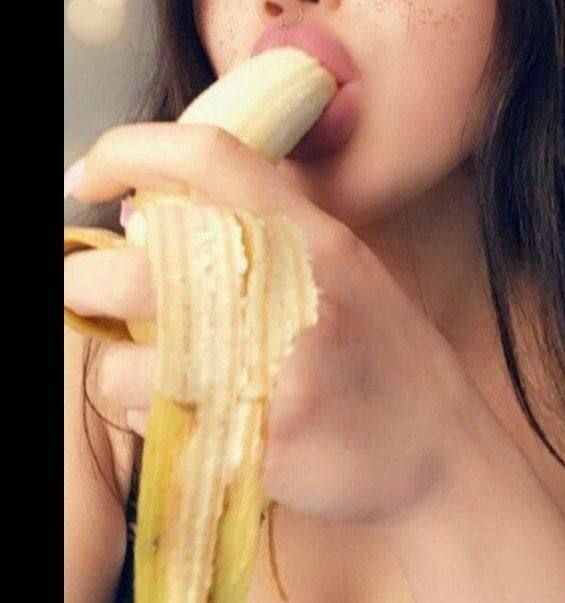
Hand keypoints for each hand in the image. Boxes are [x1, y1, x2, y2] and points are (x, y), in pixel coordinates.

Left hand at [64, 123, 477, 526]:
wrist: (442, 454)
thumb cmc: (386, 359)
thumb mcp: (344, 271)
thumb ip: (263, 236)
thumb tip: (143, 218)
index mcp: (314, 235)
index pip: (210, 155)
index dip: (131, 149)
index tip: (87, 176)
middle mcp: (294, 288)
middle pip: (140, 264)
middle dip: (86, 280)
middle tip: (84, 289)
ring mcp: (276, 367)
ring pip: (128, 360)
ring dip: (116, 364)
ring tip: (142, 368)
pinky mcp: (260, 438)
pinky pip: (155, 419)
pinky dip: (145, 414)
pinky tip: (181, 411)